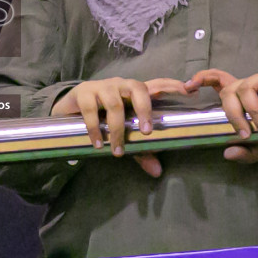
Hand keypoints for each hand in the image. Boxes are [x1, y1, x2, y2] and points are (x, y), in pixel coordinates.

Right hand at [50, 77, 191, 177]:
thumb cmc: (102, 118)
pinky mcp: (84, 92)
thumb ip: (140, 151)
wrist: (68, 111)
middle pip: (137, 88)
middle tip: (147, 131)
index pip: (156, 85)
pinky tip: (98, 144)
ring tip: (117, 151)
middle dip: (145, 108)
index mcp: (135, 93)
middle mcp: (121, 85)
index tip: (189, 89)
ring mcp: (102, 87)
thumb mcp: (123, 134)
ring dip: (117, 129)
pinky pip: (91, 110)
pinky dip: (96, 129)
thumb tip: (157, 172)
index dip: (172, 85)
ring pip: (114, 103)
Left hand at [187, 67, 257, 162]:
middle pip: (228, 90)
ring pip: (246, 89)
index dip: (202, 79)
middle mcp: (252, 85)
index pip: (218, 81)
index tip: (188, 86)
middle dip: (231, 112)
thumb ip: (250, 151)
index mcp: (244, 98)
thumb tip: (227, 153)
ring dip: (253, 113)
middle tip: (245, 134)